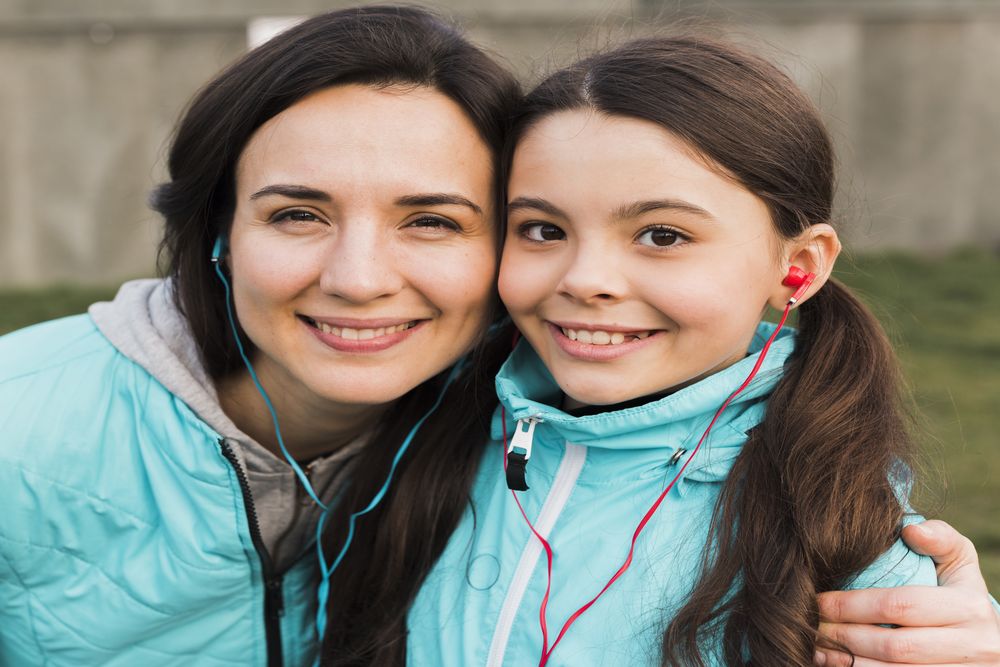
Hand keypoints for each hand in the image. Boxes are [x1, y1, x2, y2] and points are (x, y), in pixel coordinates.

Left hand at [815, 520, 999, 665]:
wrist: (990, 641)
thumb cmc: (960, 591)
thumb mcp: (959, 561)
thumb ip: (940, 538)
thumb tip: (910, 529)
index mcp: (970, 607)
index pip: (901, 605)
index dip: (853, 604)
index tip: (820, 600)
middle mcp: (974, 646)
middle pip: (895, 646)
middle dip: (846, 636)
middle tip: (813, 626)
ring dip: (849, 664)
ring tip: (818, 650)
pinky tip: (839, 666)